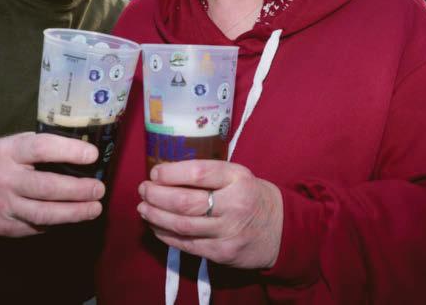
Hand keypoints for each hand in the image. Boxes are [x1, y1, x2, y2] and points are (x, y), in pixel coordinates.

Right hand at [0, 132, 104, 236]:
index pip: (42, 148)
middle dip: (78, 190)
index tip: (93, 156)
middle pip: (47, 187)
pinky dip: (56, 223)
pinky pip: (36, 227)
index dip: (69, 151)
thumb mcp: (11, 144)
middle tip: (99, 189)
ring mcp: (4, 206)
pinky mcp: (4, 227)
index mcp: (8, 152)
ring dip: (74, 213)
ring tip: (94, 209)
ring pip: (44, 213)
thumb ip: (39, 147)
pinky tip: (70, 217)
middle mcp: (5, 178)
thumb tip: (79, 152)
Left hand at [137, 160, 283, 269]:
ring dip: (156, 216)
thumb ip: (209, 173)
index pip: (198, 173)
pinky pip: (187, 244)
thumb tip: (166, 172)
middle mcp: (234, 205)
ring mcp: (228, 232)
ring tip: (143, 207)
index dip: (171, 173)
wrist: (282, 230)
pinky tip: (156, 226)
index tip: (155, 173)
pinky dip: (166, 235)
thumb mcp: (238, 175)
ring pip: (182, 225)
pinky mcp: (222, 253)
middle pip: (185, 202)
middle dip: (157, 196)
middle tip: (143, 190)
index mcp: (238, 179)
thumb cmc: (252, 196)